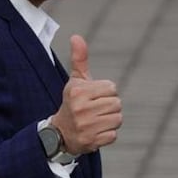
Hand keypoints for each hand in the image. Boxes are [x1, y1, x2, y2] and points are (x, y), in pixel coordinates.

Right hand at [52, 35, 122, 153]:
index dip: (106, 92)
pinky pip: (113, 135)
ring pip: (117, 119)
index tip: (93, 98)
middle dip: (109, 107)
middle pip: (117, 104)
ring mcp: (86, 126)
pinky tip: (95, 132)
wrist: (60, 133)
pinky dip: (107, 134)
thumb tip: (76, 36)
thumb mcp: (75, 81)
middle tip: (95, 110)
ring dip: (110, 121)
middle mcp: (80, 109)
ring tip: (96, 121)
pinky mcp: (91, 141)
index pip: (111, 88)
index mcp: (78, 92)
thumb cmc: (73, 102)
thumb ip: (79, 59)